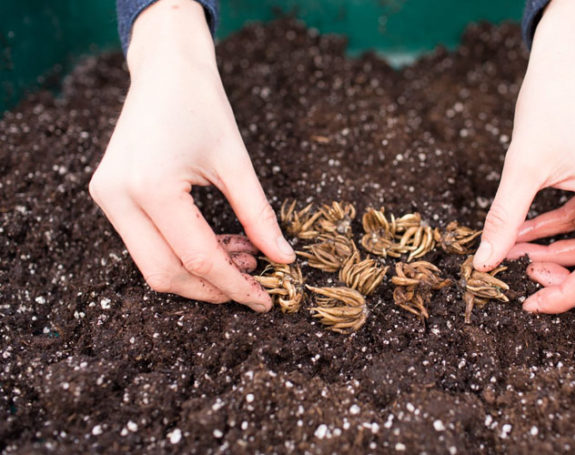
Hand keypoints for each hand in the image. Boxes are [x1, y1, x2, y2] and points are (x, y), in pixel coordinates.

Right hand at [89, 0, 294, 310]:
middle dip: (213, 289)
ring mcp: (108, 198)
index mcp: (151, 187)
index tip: (266, 301)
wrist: (165, 69)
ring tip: (245, 258)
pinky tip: (222, 245)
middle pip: (166, 274)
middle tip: (255, 285)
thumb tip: (284, 260)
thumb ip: (259, 216)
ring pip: (153, 265)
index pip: (198, 259)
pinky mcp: (110, 195)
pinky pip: (147, 243)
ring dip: (200, 272)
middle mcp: (119, 198)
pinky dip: (184, 253)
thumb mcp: (236, 162)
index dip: (235, 286)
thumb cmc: (203, 105)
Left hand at [473, 0, 574, 313]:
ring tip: (515, 251)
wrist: (567, 60)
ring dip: (562, 256)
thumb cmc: (550, 102)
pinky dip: (562, 233)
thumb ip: (503, 220)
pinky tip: (524, 233)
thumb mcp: (521, 166)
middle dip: (571, 280)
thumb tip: (482, 264)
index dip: (565, 296)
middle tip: (526, 277)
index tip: (527, 303)